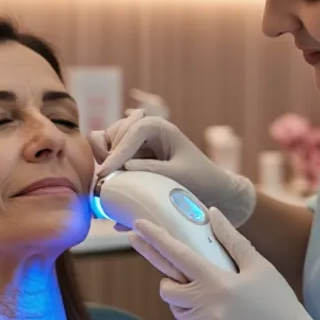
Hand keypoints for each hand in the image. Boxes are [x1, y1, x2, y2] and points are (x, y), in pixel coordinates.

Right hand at [90, 110, 256, 226]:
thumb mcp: (178, 176)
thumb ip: (149, 172)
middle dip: (107, 155)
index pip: (128, 133)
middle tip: (109, 180)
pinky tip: (111, 188)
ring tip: (110, 183)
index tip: (105, 174)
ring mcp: (136, 145)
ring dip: (105, 161)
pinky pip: (109, 159)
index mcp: (158, 127)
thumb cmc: (203, 180)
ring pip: (105, 144)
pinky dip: (107, 170)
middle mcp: (144, 132)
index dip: (115, 153)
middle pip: (111, 134)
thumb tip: (118, 174)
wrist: (215, 193)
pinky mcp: (132, 159)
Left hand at [128, 208, 319, 319]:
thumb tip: (212, 214)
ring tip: (219, 302)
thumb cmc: (278, 303)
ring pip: (176, 308)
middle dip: (172, 280)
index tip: (137, 227)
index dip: (155, 238)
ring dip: (187, 300)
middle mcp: (204, 307)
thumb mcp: (260, 267)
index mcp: (217, 282)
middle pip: (167, 287)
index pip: (177, 255)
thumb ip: (232, 240)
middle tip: (193, 279)